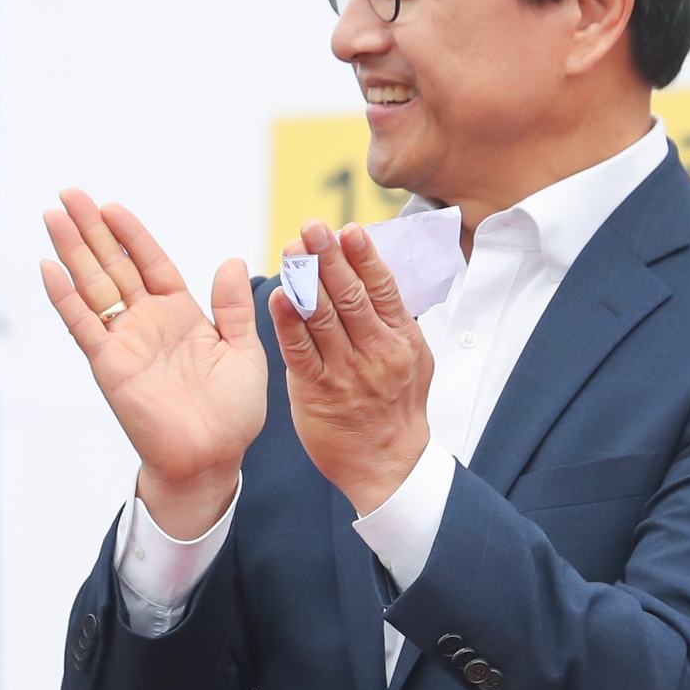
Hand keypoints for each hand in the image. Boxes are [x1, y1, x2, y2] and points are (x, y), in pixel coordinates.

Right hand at [39, 190, 266, 535]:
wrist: (211, 458)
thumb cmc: (230, 413)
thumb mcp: (244, 351)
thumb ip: (233, 308)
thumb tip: (230, 261)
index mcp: (181, 314)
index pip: (150, 262)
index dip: (131, 234)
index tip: (112, 206)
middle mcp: (147, 322)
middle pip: (113, 265)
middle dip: (91, 229)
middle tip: (69, 194)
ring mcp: (125, 341)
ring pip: (93, 286)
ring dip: (72, 251)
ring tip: (52, 217)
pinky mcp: (109, 365)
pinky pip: (83, 325)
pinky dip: (64, 297)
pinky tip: (48, 269)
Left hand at [268, 221, 432, 516]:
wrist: (388, 462)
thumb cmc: (395, 405)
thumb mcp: (412, 357)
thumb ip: (393, 318)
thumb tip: (375, 273)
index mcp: (402, 338)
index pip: (382, 288)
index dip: (364, 256)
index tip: (347, 229)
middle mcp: (376, 351)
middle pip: (350, 295)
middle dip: (329, 257)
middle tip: (311, 226)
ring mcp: (347, 372)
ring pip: (324, 317)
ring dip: (304, 280)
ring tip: (291, 250)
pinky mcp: (317, 392)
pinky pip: (300, 352)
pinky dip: (288, 323)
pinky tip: (277, 297)